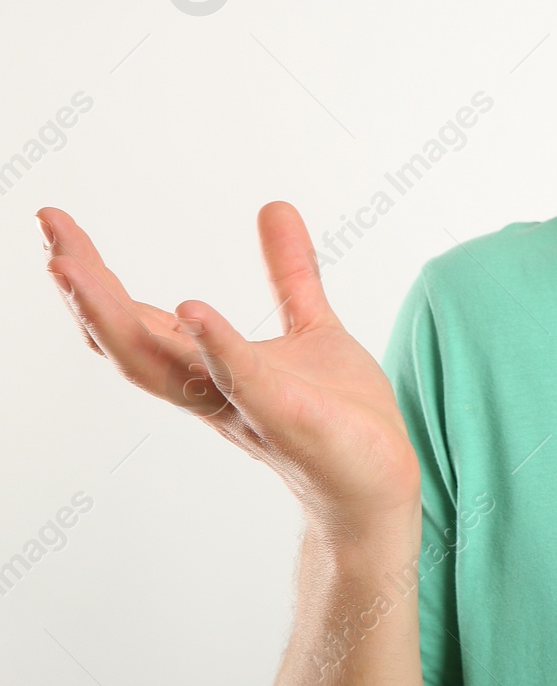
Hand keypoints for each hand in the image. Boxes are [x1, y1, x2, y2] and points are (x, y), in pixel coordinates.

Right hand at [37, 202, 421, 538]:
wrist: (379, 479)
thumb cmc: (339, 413)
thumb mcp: (310, 324)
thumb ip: (290, 271)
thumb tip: (274, 206)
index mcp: (206, 367)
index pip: (135, 317)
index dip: (93, 275)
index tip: (54, 222)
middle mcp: (208, 389)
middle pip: (125, 339)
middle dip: (83, 289)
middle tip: (48, 232)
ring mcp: (240, 404)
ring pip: (157, 365)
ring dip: (112, 317)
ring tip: (71, 267)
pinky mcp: (283, 415)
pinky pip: (240, 378)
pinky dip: (215, 344)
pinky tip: (193, 307)